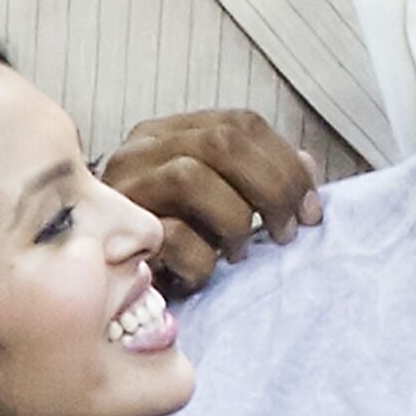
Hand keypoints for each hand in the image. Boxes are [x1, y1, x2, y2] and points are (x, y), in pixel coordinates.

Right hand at [98, 111, 325, 292]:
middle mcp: (141, 151)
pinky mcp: (110, 233)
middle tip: (286, 231)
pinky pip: (169, 234)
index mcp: (169, 136)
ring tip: (239, 253)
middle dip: (271, 187)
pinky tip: (203, 274)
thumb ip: (259, 181)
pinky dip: (200, 259)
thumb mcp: (219, 208)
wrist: (103, 293)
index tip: (311, 209)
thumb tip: (307, 166)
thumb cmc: (167, 249)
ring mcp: (122, 189)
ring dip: (233, 219)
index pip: (239, 123)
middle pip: (222, 141)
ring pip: (190, 176)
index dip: (286, 162)